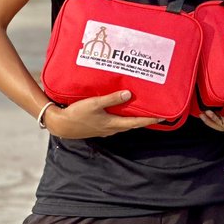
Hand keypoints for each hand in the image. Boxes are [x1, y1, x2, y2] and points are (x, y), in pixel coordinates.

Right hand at [44, 91, 161, 138]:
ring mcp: (105, 130)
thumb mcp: (95, 104)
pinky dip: (123, 118)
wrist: (60, 124)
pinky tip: (122, 111)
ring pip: (124, 124)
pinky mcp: (98, 128)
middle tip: (156, 113)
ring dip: (133, 119)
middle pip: (132, 124)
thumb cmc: (77, 114)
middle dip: (144, 119)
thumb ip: (112, 99)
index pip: (136, 122)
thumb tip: (129, 94)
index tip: (163, 117)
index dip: (150, 120)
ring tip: (142, 110)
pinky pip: (115, 123)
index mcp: (113, 124)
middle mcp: (111, 129)